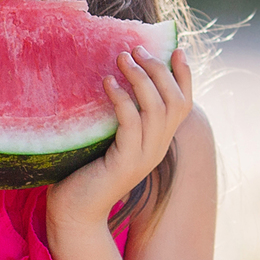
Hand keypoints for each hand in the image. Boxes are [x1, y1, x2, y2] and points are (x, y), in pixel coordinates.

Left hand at [49, 47, 193, 228]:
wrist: (75, 211)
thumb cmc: (84, 172)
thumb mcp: (109, 139)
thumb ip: (121, 118)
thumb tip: (114, 79)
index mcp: (158, 141)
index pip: (184, 104)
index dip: (184, 76)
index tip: (176, 48)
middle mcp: (157, 148)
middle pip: (175, 101)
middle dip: (159, 70)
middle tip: (136, 49)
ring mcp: (144, 157)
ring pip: (157, 109)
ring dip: (140, 78)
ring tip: (122, 57)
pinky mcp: (125, 163)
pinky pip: (131, 124)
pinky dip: (122, 99)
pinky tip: (108, 83)